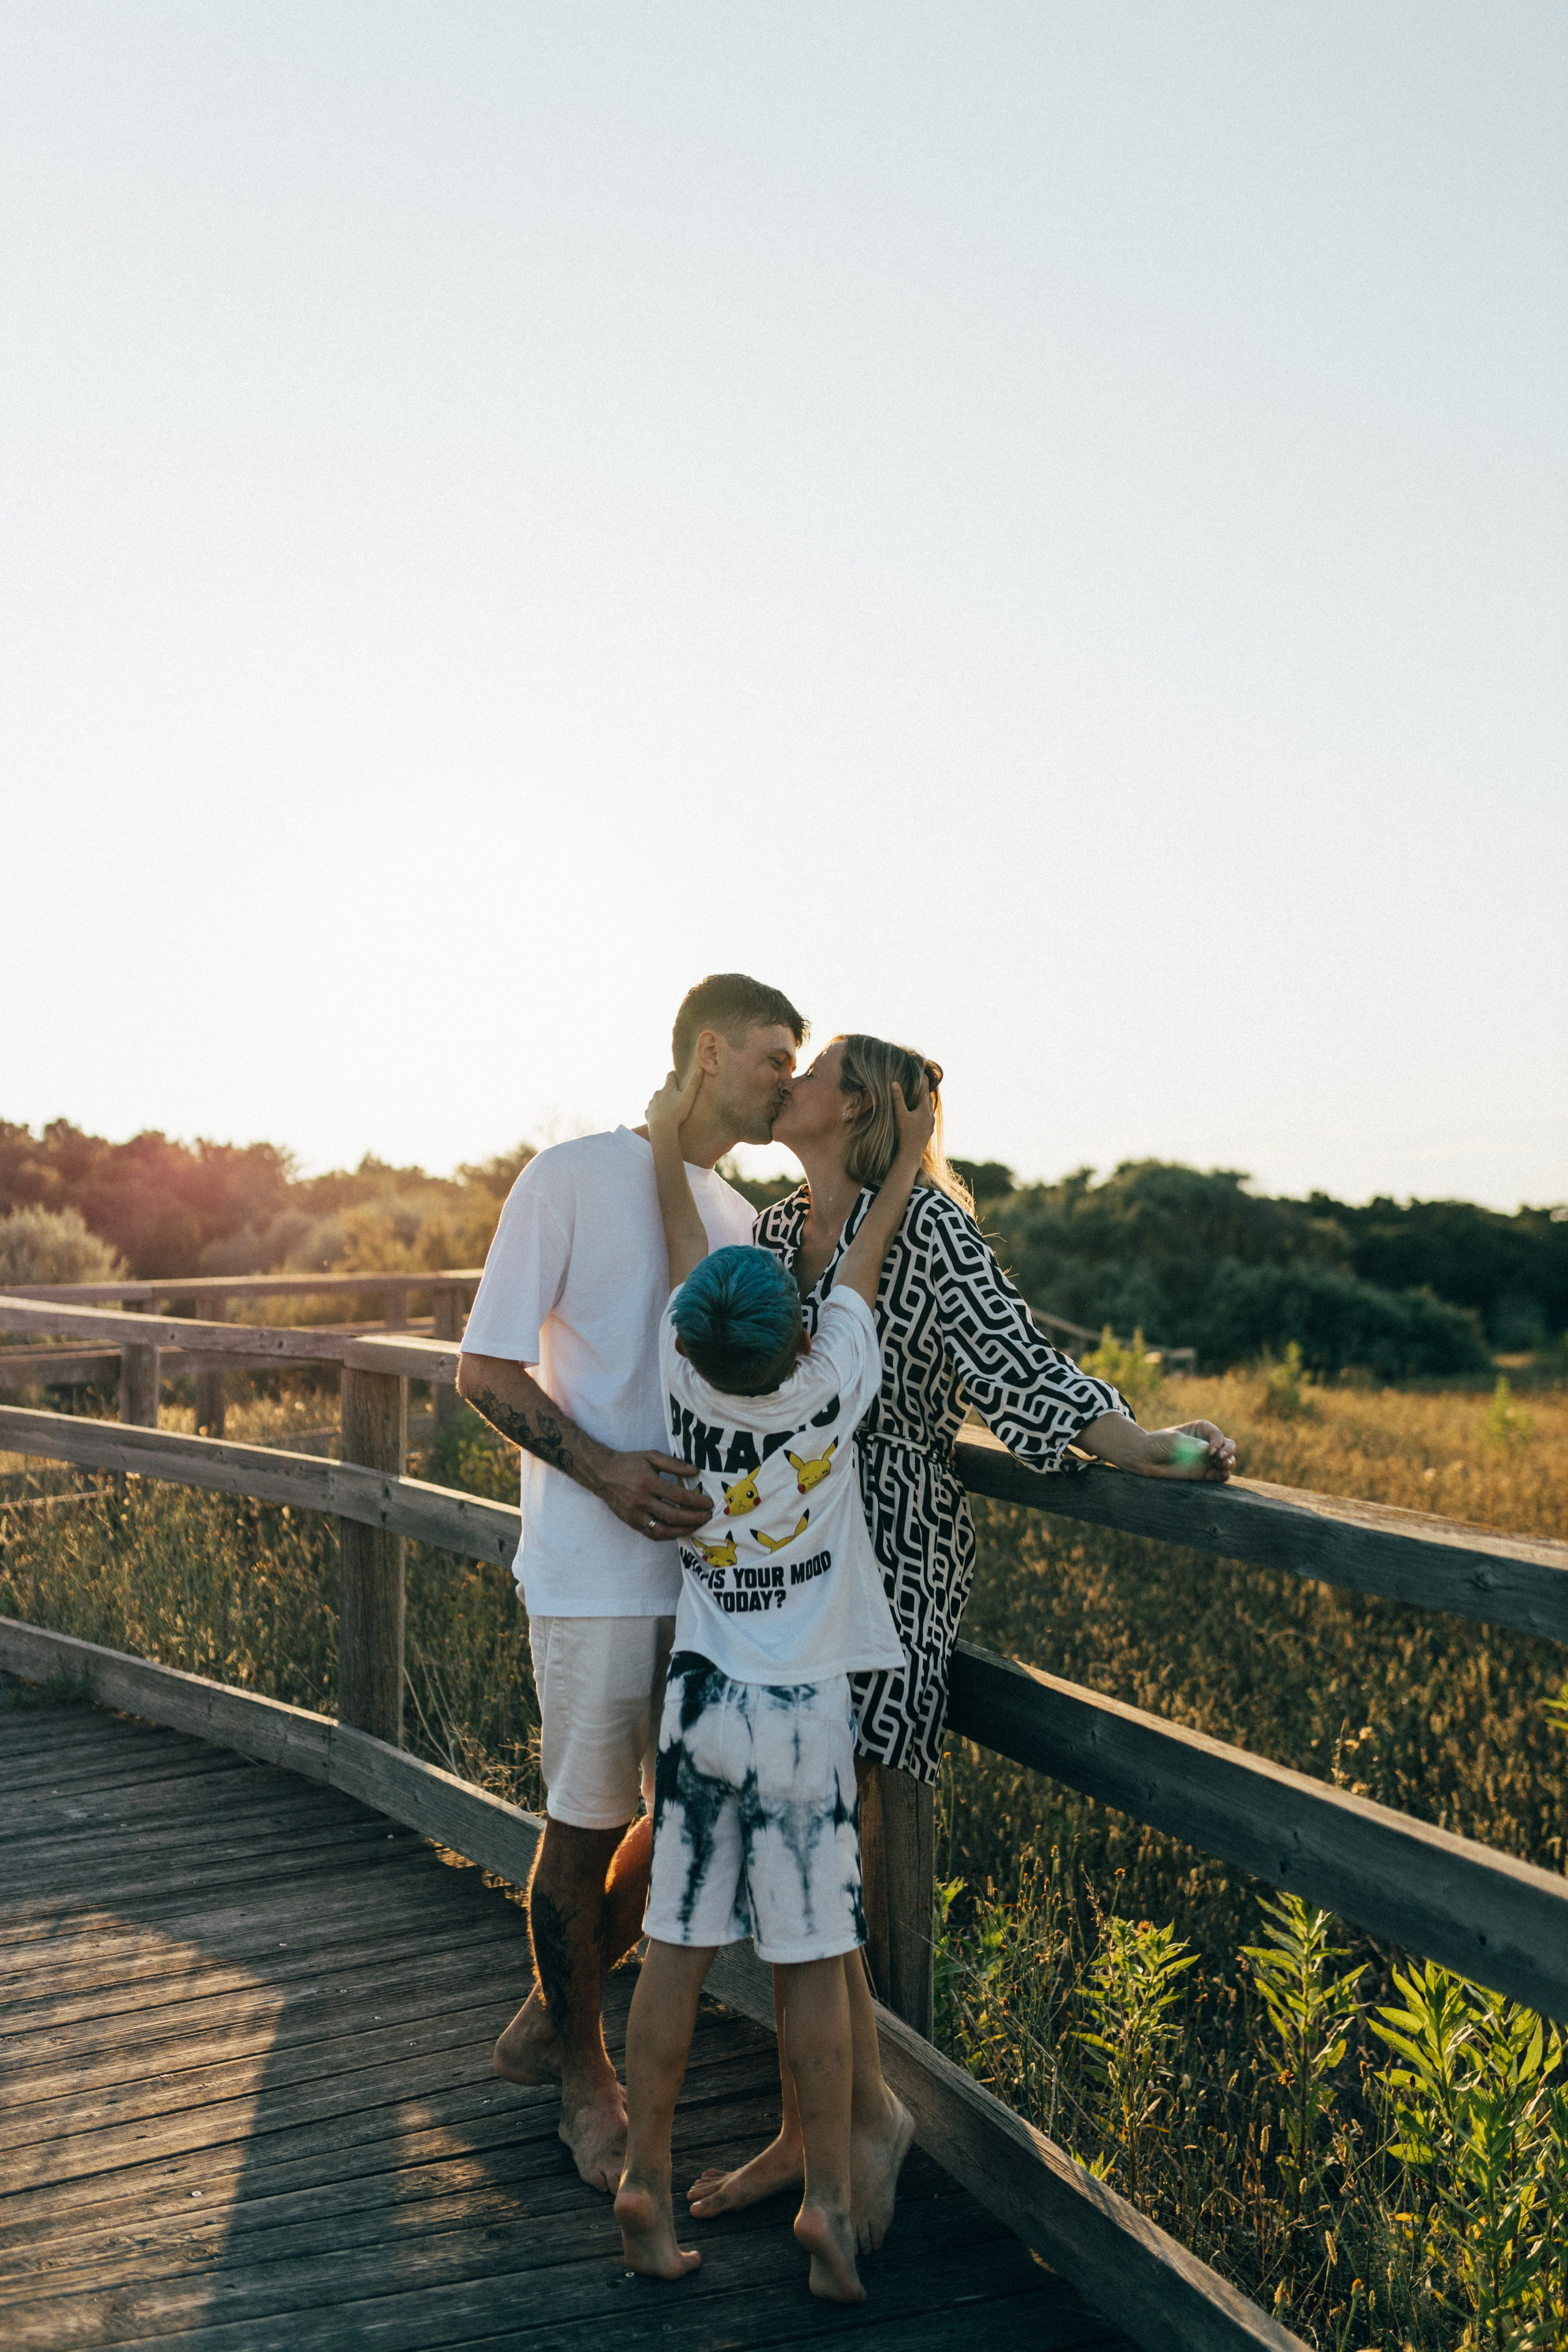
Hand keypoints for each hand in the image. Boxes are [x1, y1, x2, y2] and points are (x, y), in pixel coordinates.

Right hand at [595, 1448, 713, 1539]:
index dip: (696, 1502)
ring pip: (663, 1530)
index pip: (678, 1496)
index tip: (709, 1503)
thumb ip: (674, 1464)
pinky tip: (679, 1530)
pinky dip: (668, 1535)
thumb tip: (695, 1471)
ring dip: (683, 1531)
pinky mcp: (631, 1523)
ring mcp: (635, 1515)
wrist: (601, 1473)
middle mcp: (641, 1501)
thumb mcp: (651, 1456)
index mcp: (648, 1483)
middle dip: (694, 1518)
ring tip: (696, 1526)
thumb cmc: (629, 1463)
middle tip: (708, 1516)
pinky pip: (652, 1534)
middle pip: (673, 1515)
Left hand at [646, 1066, 702, 1140]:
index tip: (677, 1076)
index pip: (670, 1076)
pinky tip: (660, 1117)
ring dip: (662, 1102)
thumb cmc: (677, 1112)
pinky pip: (652, 1110)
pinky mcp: (648, 1113)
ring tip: (669, 1109)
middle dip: (669, 1091)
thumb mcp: (689, 1097)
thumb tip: (700, 1069)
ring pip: (657, 1099)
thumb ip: (694, 1084)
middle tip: (676, 1097)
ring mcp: (651, 1103)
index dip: (674, 1075)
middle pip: (664, 1089)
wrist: (661, 1128)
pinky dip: (656, 1111)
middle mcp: (658, 1093)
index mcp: (668, 1088)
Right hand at [891, 1079, 935, 1167]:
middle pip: (928, 1097)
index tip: (922, 1070)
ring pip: (929, 1108)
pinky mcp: (929, 1130)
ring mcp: (930, 1123)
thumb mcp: (899, 1115)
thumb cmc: (904, 1134)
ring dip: (924, 1101)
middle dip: (924, 1089)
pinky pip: (928, 1117)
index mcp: (924, 1108)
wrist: (911, 1154)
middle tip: (919, 1081)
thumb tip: (894, 1082)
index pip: (925, 1089)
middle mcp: (930, 1114)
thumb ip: (898, 1099)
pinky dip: (924, 1111)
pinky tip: (919, 1114)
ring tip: (918, 1096)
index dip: (923, 1079)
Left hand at [1135, 1420, 1235, 1482]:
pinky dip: (1223, 1475)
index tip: (1210, 1450)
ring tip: (1224, 1465)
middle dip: (1228, 1450)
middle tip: (1221, 1457)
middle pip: (1228, 1445)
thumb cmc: (1158, 1444)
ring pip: (1227, 1460)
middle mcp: (1207, 1443)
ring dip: (1229, 1462)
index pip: (1217, 1434)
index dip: (1218, 1441)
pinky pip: (1219, 1475)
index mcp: (1200, 1429)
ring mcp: (1206, 1459)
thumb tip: (1206, 1450)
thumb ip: (1190, 1445)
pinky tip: (1222, 1475)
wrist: (1146, 1459)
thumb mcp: (1173, 1440)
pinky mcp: (1204, 1473)